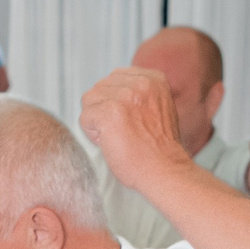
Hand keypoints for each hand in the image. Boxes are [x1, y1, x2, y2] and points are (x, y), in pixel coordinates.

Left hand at [78, 67, 194, 195]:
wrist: (164, 170)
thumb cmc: (158, 148)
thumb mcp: (157, 107)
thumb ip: (137, 94)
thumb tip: (108, 92)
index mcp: (153, 78)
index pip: (114, 79)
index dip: (117, 103)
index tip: (133, 121)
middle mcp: (140, 82)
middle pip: (99, 88)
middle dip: (105, 111)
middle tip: (126, 131)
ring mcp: (125, 96)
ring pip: (89, 101)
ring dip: (98, 122)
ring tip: (119, 136)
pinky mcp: (110, 112)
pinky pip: (85, 118)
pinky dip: (93, 134)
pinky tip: (112, 143)